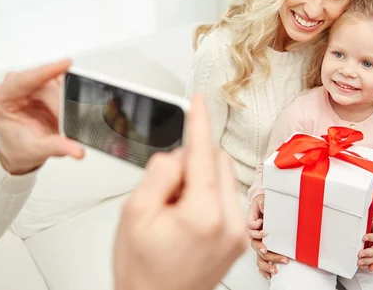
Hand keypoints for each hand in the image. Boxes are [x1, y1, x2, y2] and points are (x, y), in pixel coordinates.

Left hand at [0, 59, 83, 174]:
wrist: (21, 150)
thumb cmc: (19, 146)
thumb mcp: (36, 150)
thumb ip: (57, 147)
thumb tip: (76, 149)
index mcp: (0, 98)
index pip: (25, 79)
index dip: (47, 71)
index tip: (66, 64)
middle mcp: (13, 86)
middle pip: (46, 84)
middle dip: (61, 103)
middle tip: (66, 122)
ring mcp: (29, 84)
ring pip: (56, 84)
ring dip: (66, 102)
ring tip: (61, 122)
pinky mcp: (43, 85)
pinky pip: (62, 86)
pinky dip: (68, 99)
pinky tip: (66, 112)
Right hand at [113, 94, 246, 289]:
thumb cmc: (142, 270)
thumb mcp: (134, 213)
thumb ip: (160, 173)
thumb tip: (178, 155)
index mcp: (203, 215)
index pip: (202, 153)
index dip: (199, 122)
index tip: (198, 102)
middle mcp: (229, 224)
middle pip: (216, 161)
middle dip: (191, 162)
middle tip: (165, 191)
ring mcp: (237, 233)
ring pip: (222, 178)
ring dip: (199, 180)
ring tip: (174, 211)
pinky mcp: (238, 239)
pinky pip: (226, 197)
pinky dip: (207, 196)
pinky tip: (187, 218)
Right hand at [247, 194, 287, 279]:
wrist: (265, 205)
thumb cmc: (263, 203)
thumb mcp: (262, 199)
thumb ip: (262, 203)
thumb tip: (263, 207)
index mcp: (251, 223)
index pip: (249, 229)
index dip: (255, 231)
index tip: (265, 230)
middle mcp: (254, 235)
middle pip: (254, 245)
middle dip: (262, 249)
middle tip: (268, 249)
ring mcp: (259, 243)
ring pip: (258, 256)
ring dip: (266, 263)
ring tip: (275, 268)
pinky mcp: (264, 249)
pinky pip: (261, 263)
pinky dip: (264, 270)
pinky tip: (270, 274)